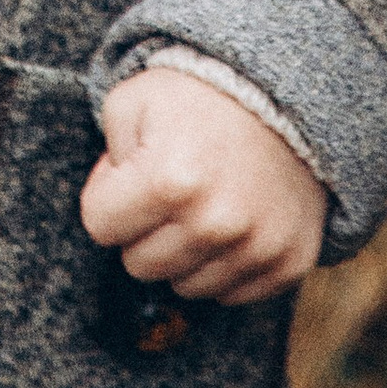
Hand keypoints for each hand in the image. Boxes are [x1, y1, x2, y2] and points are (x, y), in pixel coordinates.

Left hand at [79, 64, 326, 304]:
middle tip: (168, 190)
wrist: (284, 93)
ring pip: (183, 286)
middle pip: (138, 265)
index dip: (108, 197)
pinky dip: (225, 265)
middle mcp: (213, 224)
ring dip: (184, 252)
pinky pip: (230, 294)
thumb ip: (106, 155)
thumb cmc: (198, 96)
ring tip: (202, 202)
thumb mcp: (133, 100)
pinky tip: (233, 222)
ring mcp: (255, 248)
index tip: (130, 175)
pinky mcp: (288, 263)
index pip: (99, 226)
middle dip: (143, 230)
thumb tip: (111, 209)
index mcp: (168, 180)